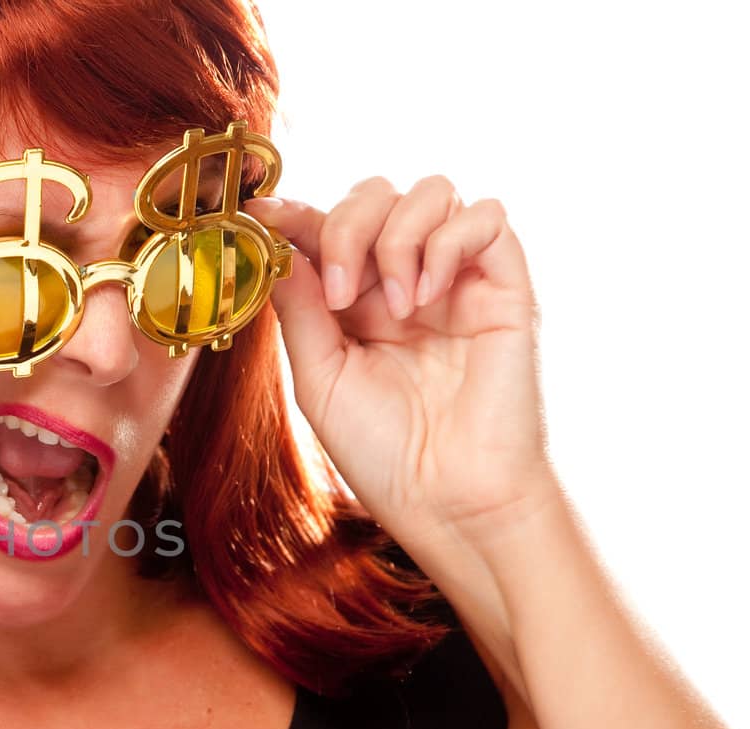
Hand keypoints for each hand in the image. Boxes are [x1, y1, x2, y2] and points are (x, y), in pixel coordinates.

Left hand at [245, 179, 558, 547]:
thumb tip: (276, 243)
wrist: (448, 500)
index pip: (327, 226)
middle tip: (340, 294)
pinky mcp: (506, 286)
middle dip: (346, 225)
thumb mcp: (319, 379)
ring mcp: (456, 279)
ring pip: (431, 190)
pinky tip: (428, 297)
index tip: (261, 213)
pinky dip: (448, 240)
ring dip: (398, 236)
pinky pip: (487, 215)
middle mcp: (404, 280)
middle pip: (375, 194)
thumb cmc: (385, 454)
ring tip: (396, 308)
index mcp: (356, 301)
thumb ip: (299, 309)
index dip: (294, 212)